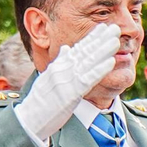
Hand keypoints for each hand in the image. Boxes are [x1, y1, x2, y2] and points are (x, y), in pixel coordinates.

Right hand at [13, 23, 120, 141]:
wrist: (30, 119)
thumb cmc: (41, 102)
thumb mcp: (48, 78)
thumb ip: (59, 63)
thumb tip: (67, 49)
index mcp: (59, 66)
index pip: (78, 48)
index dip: (91, 37)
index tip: (102, 28)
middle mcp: (63, 69)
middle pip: (85, 51)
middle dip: (101, 39)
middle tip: (114, 28)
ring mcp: (67, 80)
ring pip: (89, 62)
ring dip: (103, 50)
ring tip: (116, 40)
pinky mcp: (72, 93)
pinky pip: (89, 79)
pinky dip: (100, 69)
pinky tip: (111, 61)